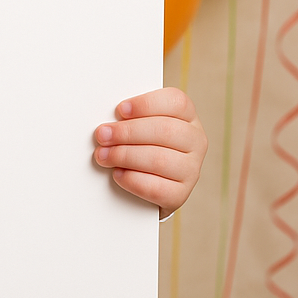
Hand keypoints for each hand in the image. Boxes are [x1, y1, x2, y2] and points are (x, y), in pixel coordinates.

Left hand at [93, 87, 207, 217]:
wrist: (147, 180)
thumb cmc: (139, 142)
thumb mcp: (139, 122)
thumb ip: (129, 116)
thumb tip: (109, 121)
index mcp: (187, 116)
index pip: (176, 102)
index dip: (146, 104)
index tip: (120, 110)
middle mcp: (195, 141)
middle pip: (165, 130)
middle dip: (128, 132)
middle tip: (102, 135)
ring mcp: (192, 169)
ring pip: (159, 160)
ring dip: (124, 156)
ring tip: (103, 155)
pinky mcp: (181, 194)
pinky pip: (156, 188)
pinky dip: (132, 180)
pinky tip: (118, 173)